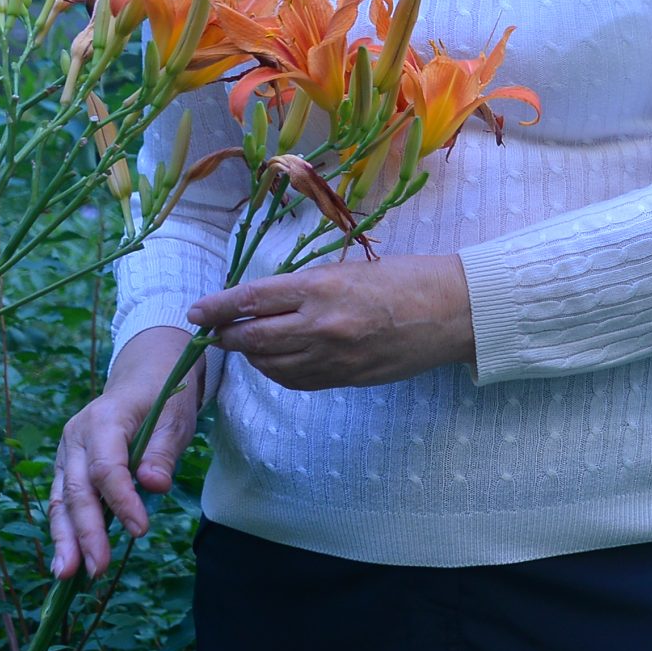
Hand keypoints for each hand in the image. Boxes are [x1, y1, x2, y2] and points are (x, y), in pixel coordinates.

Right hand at [49, 327, 202, 579]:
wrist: (144, 374)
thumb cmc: (164, 396)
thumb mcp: (175, 416)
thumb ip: (162, 451)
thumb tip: (154, 486)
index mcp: (103, 420)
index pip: (107, 468)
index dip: (121, 501)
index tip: (140, 530)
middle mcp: (75, 437)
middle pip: (76, 490)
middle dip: (86, 532)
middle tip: (96, 569)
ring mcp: (66, 452)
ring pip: (60, 500)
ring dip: (65, 539)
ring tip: (67, 575)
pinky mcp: (67, 466)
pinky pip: (61, 500)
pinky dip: (64, 530)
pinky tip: (67, 559)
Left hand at [189, 255, 474, 392]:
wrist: (454, 311)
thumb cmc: (408, 278)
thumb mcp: (350, 270)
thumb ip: (307, 287)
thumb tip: (266, 300)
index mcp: (322, 287)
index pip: (252, 300)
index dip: (218, 308)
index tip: (197, 312)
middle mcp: (321, 325)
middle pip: (253, 338)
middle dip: (226, 337)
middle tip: (214, 332)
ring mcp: (334, 357)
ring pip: (270, 365)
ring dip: (251, 356)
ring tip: (246, 346)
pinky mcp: (347, 378)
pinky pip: (297, 381)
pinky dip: (277, 372)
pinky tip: (277, 362)